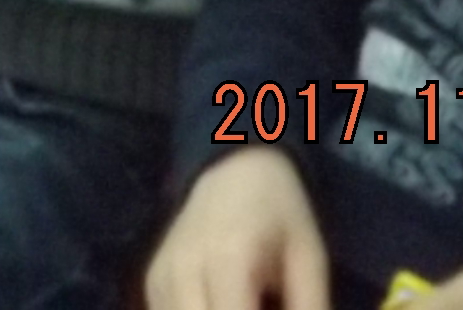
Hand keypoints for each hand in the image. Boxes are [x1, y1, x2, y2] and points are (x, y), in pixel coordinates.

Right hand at [143, 146, 329, 309]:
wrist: (233, 166)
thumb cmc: (279, 212)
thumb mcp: (309, 258)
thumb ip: (309, 308)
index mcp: (229, 260)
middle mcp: (184, 269)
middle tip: (264, 307)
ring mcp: (161, 276)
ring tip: (249, 301)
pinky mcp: (153, 281)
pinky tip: (223, 303)